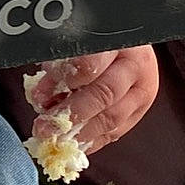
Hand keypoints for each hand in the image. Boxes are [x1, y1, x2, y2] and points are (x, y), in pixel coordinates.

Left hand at [25, 45, 158, 154]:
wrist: (127, 45)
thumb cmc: (95, 43)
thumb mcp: (76, 44)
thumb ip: (60, 66)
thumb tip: (41, 96)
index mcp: (117, 41)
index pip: (91, 64)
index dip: (65, 82)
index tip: (41, 95)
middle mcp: (135, 65)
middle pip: (104, 94)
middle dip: (71, 114)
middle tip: (46, 126)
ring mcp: (143, 88)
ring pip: (113, 117)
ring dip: (80, 132)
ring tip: (57, 137)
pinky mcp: (141, 108)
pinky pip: (117, 130)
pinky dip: (92, 140)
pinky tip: (74, 143)